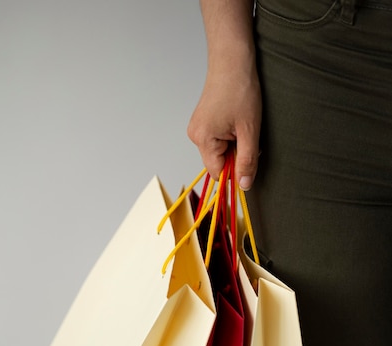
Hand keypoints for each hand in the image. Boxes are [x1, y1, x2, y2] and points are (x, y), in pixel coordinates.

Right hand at [187, 60, 261, 190]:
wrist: (232, 60)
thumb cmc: (240, 89)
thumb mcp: (249, 131)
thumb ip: (247, 161)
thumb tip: (244, 185)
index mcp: (203, 140)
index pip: (218, 173)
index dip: (235, 172)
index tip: (249, 161)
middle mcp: (195, 136)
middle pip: (218, 162)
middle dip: (236, 155)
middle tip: (248, 136)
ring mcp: (197, 128)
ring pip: (219, 151)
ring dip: (234, 145)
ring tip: (242, 124)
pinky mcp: (203, 122)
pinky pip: (217, 140)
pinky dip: (230, 136)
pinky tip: (237, 121)